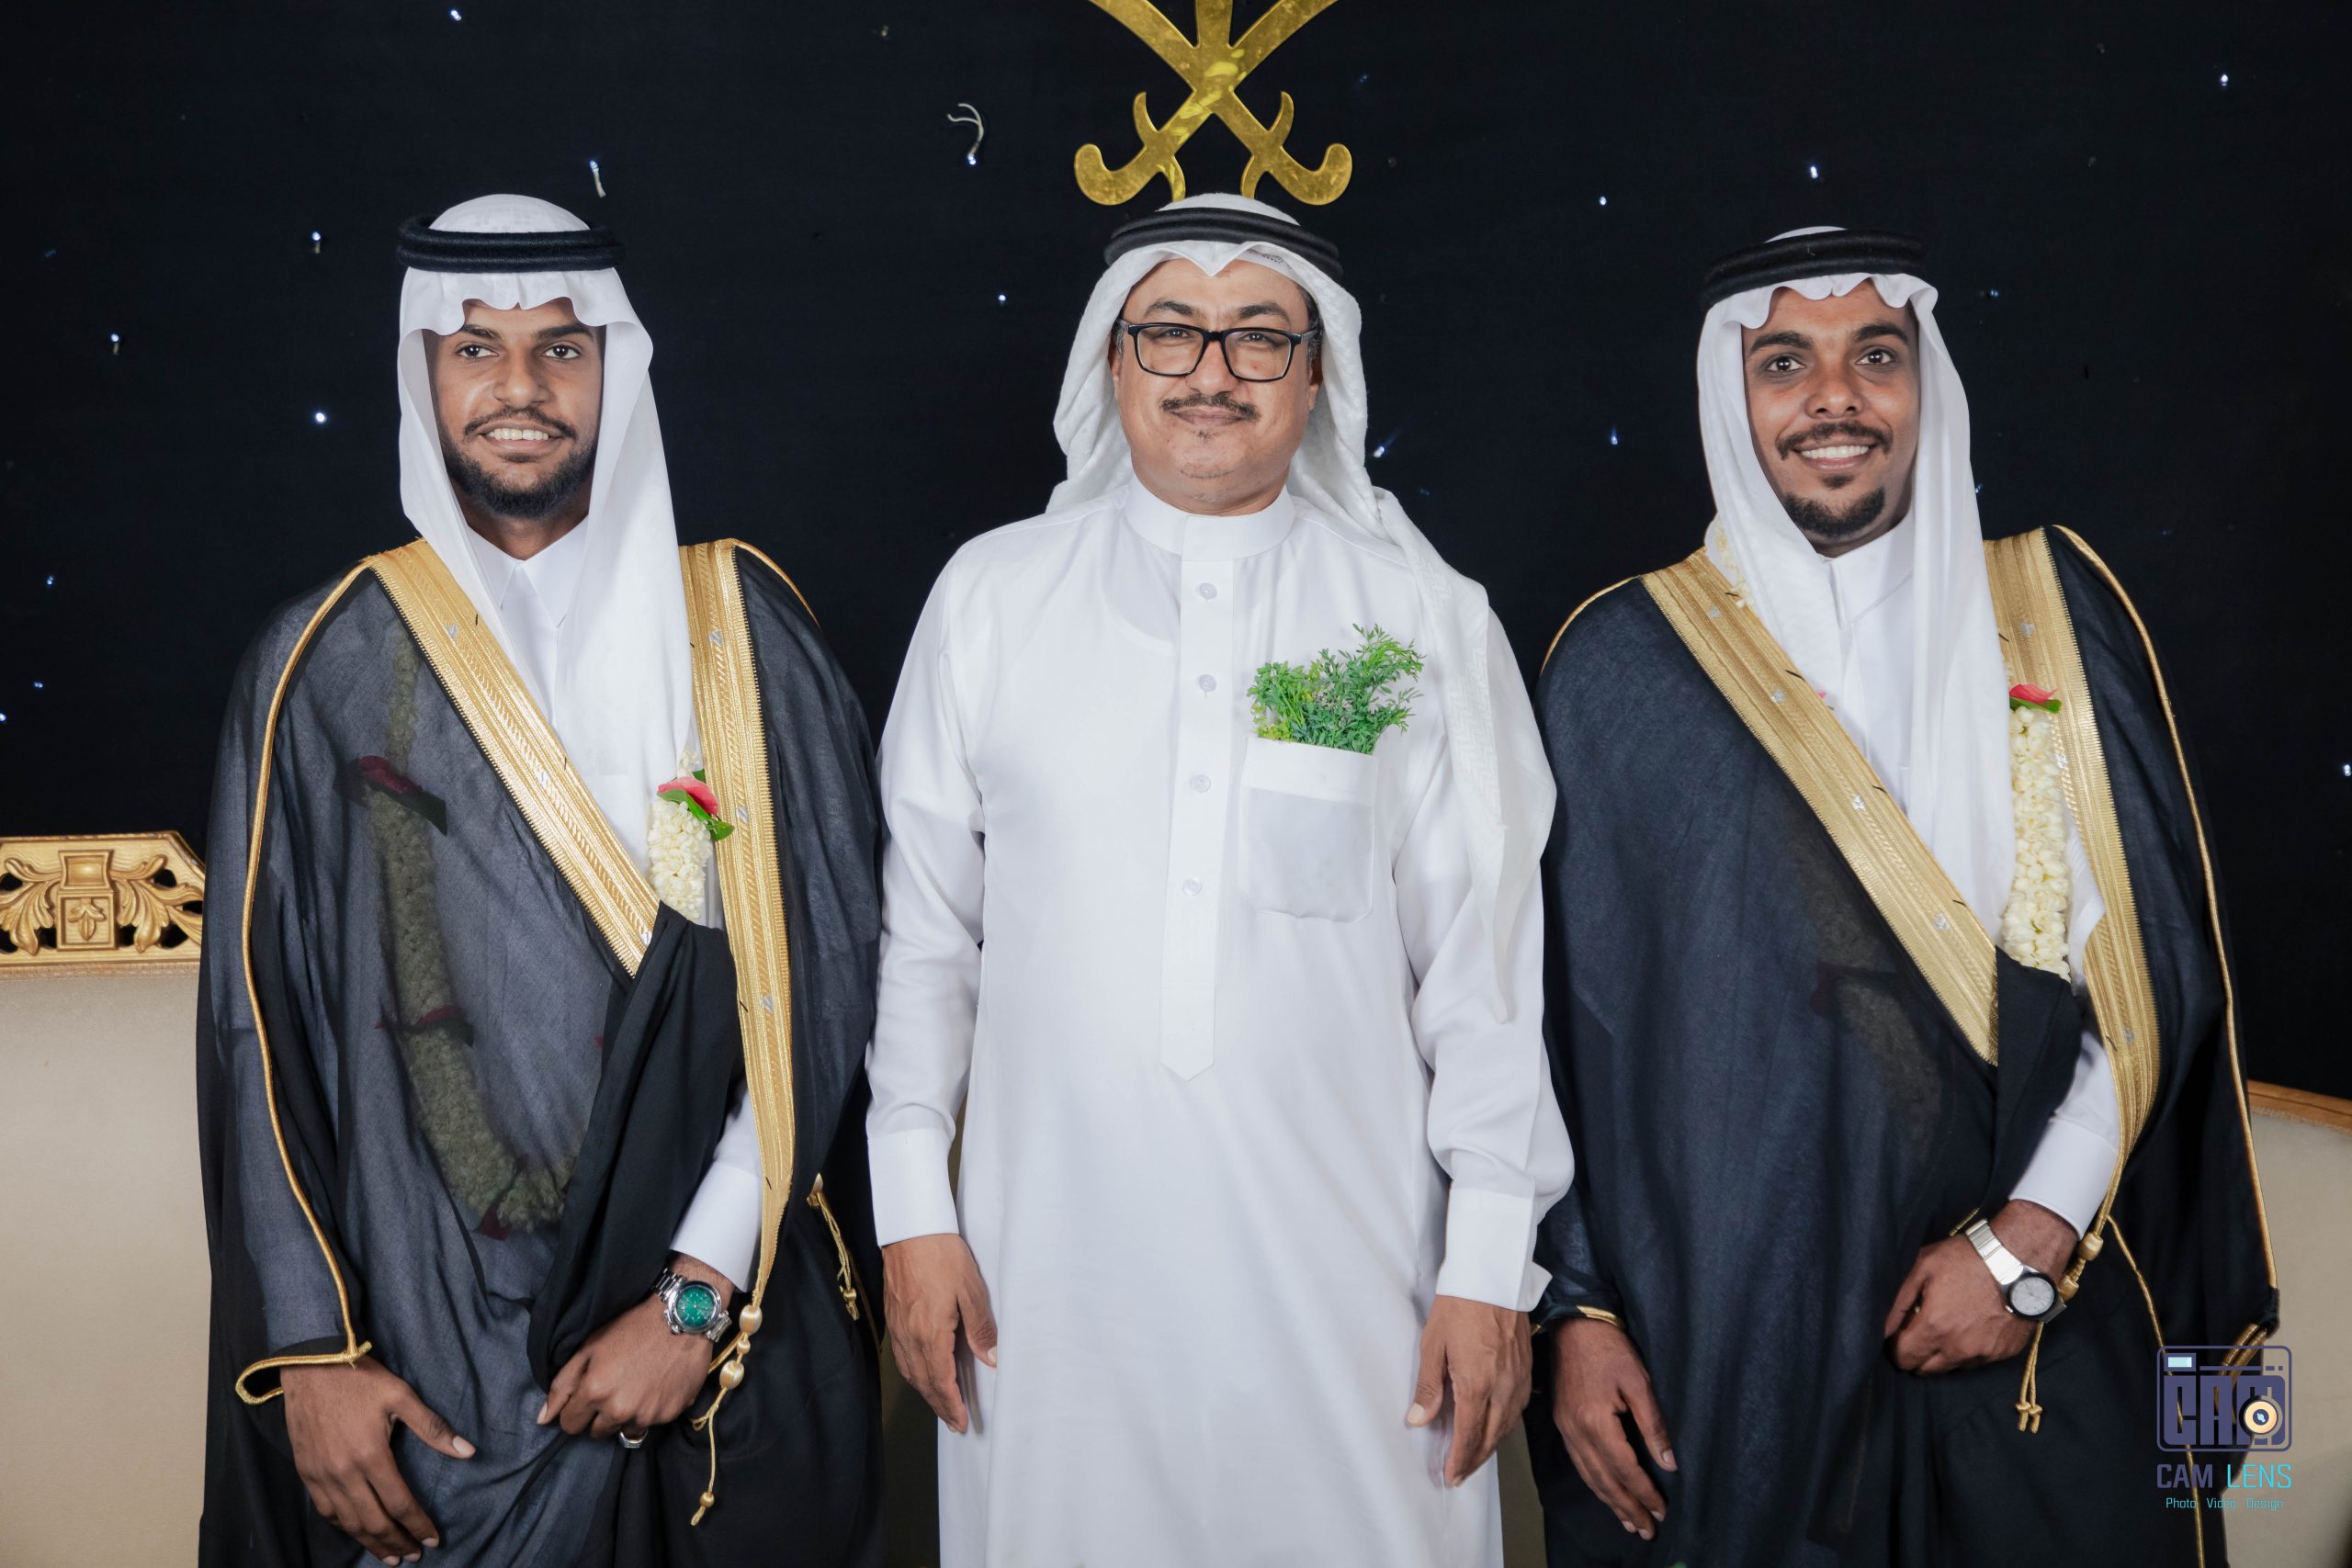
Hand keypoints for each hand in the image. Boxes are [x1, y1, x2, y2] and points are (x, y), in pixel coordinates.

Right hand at [281, 1355, 473, 1564]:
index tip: (434, 1538)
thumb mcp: (401, 1396)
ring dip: (370, 1542)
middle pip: (374, 1521)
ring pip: (348, 1522)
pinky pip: (325, 1511)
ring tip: (390, 1556)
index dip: (418, 1525)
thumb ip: (433, 1428)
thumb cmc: (359, 1378)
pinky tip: (356, 1531)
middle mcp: (344, 1473)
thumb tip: (468, 1451)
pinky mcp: (306, 1472)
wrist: (310, 1365)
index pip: (400, 1503)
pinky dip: (344, 1527)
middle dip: (397, 1542)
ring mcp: (321, 1476)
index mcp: (371, 1457)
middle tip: (414, 1556)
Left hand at [539, 1253, 727, 1438]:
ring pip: (624, 1430)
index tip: (587, 1396)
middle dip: (599, 1415)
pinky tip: (655, 1387)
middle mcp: (619, 1409)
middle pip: (596, 1433)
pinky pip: (650, 1423)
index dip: (575, 1411)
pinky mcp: (669, 1415)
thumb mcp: (589, 1348)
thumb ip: (562, 1385)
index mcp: (595, 1392)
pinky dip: (649, 1410)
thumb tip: (542, 1419)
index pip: (569, 1425)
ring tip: (636, 1388)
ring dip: (625, 1416)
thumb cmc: (632, 1328)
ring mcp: (646, 1415)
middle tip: (613, 1388)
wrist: (682, 1318)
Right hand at [882, 1232, 995, 1433]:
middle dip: (939, 1405)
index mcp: (930, 1333)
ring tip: (940, 1404)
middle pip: (924, 1382)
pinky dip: (913, 1373)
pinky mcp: (894, 1317)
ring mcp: (898, 1327)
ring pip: (910, 1371)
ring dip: (925, 1392)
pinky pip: (902, 1356)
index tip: (961, 1422)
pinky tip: (921, 1373)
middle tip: (953, 1423)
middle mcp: (909, 1336)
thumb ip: (980, 1328)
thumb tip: (991, 1359)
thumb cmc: (941, 1255)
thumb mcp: (971, 1291)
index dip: (951, 1404)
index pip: (941, 1380)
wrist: (910, 1230)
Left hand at [1406, 1295, 1532, 1486]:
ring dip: (1490, 1446)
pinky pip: (1518, 1409)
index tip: (1450, 1476)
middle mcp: (1502, 1388)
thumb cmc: (1458, 1307)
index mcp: (1476, 1384)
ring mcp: (1518, 1380)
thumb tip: (1418, 1420)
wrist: (1492, 1277)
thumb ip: (1428, 1386)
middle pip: (1490, 1437)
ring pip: (1506, 1426)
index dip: (1459, 1460)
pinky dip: (1505, 1426)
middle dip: (1474, 1460)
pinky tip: (1496, 1428)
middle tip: (1460, 1475)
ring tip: (1475, 1458)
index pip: (1468, 1435)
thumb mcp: (1433, 1345)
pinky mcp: (1526, 1369)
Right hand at [1548, 1316, 1673, 1540]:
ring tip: (1628, 1521)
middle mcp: (1576, 1432)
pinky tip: (1605, 1492)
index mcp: (1596, 1422)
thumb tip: (1669, 1463)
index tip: (1662, 1511)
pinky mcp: (1562, 1423)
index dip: (1644, 1492)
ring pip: (1589, 1476)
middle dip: (1627, 1508)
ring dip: (1610, 1501)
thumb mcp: (1639, 1382)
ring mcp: (1565, 1429)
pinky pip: (1579, 1464)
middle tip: (1647, 1530)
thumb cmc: (1610, 1349)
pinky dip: (1594, 1483)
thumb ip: (1653, 1425)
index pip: (1625, 1468)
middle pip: (1604, 1481)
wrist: (1572, 1325)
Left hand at [1884, 1200, 2075, 1374]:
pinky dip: (1968, 1351)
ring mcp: (1984, 1353)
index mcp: (1935, 1328)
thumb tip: (1880, 1329)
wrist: (2019, 1259)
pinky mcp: (2004, 1353)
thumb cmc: (1967, 1258)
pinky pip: (1977, 1362)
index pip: (1903, 1359)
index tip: (1898, 1333)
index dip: (1895, 1347)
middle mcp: (1958, 1348)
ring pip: (1951, 1368)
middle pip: (1925, 1370)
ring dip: (1942, 1355)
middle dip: (1916, 1354)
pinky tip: (1970, 1327)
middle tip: (1920, 1331)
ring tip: (1947, 1326)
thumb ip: (1897, 1301)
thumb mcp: (1923, 1267)